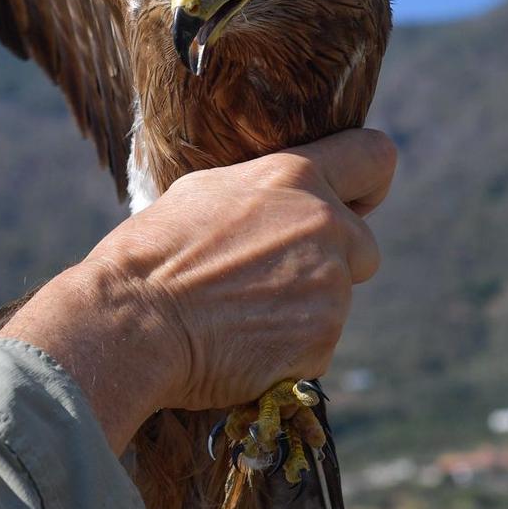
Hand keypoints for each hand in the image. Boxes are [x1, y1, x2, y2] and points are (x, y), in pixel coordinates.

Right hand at [0, 129, 394, 451]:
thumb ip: (264, 195)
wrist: (132, 323)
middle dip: (333, 264)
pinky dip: (288, 351)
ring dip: (302, 312)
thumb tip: (276, 203)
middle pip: (364, 247)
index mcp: (295, 177)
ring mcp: (329, 287)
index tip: (355, 202)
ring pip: (335, 302)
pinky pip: (317, 347)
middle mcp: (325, 226)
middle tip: (270, 280)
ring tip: (237, 315)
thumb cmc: (151, 254)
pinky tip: (240, 345)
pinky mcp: (322, 341)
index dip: (367, 185)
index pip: (375, 156)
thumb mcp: (205, 192)